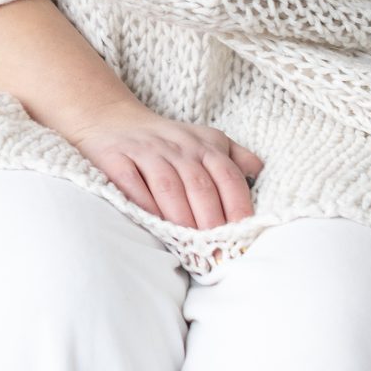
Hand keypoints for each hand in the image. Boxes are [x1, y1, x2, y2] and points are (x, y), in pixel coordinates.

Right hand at [59, 97, 264, 229]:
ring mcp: (145, 151)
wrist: (111, 118)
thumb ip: (235, 157)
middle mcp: (177, 147)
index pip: (228, 176)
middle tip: (217, 251)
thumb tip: (260, 173)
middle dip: (211, 221)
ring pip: (168, 186)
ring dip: (181, 217)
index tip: (242, 237)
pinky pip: (131, 183)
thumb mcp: (204, 139)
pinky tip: (153, 225)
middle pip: (199, 185)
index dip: (238, 207)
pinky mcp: (115, 158)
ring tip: (190, 246)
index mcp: (204, 145)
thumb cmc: (165, 139)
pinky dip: (143, 205)